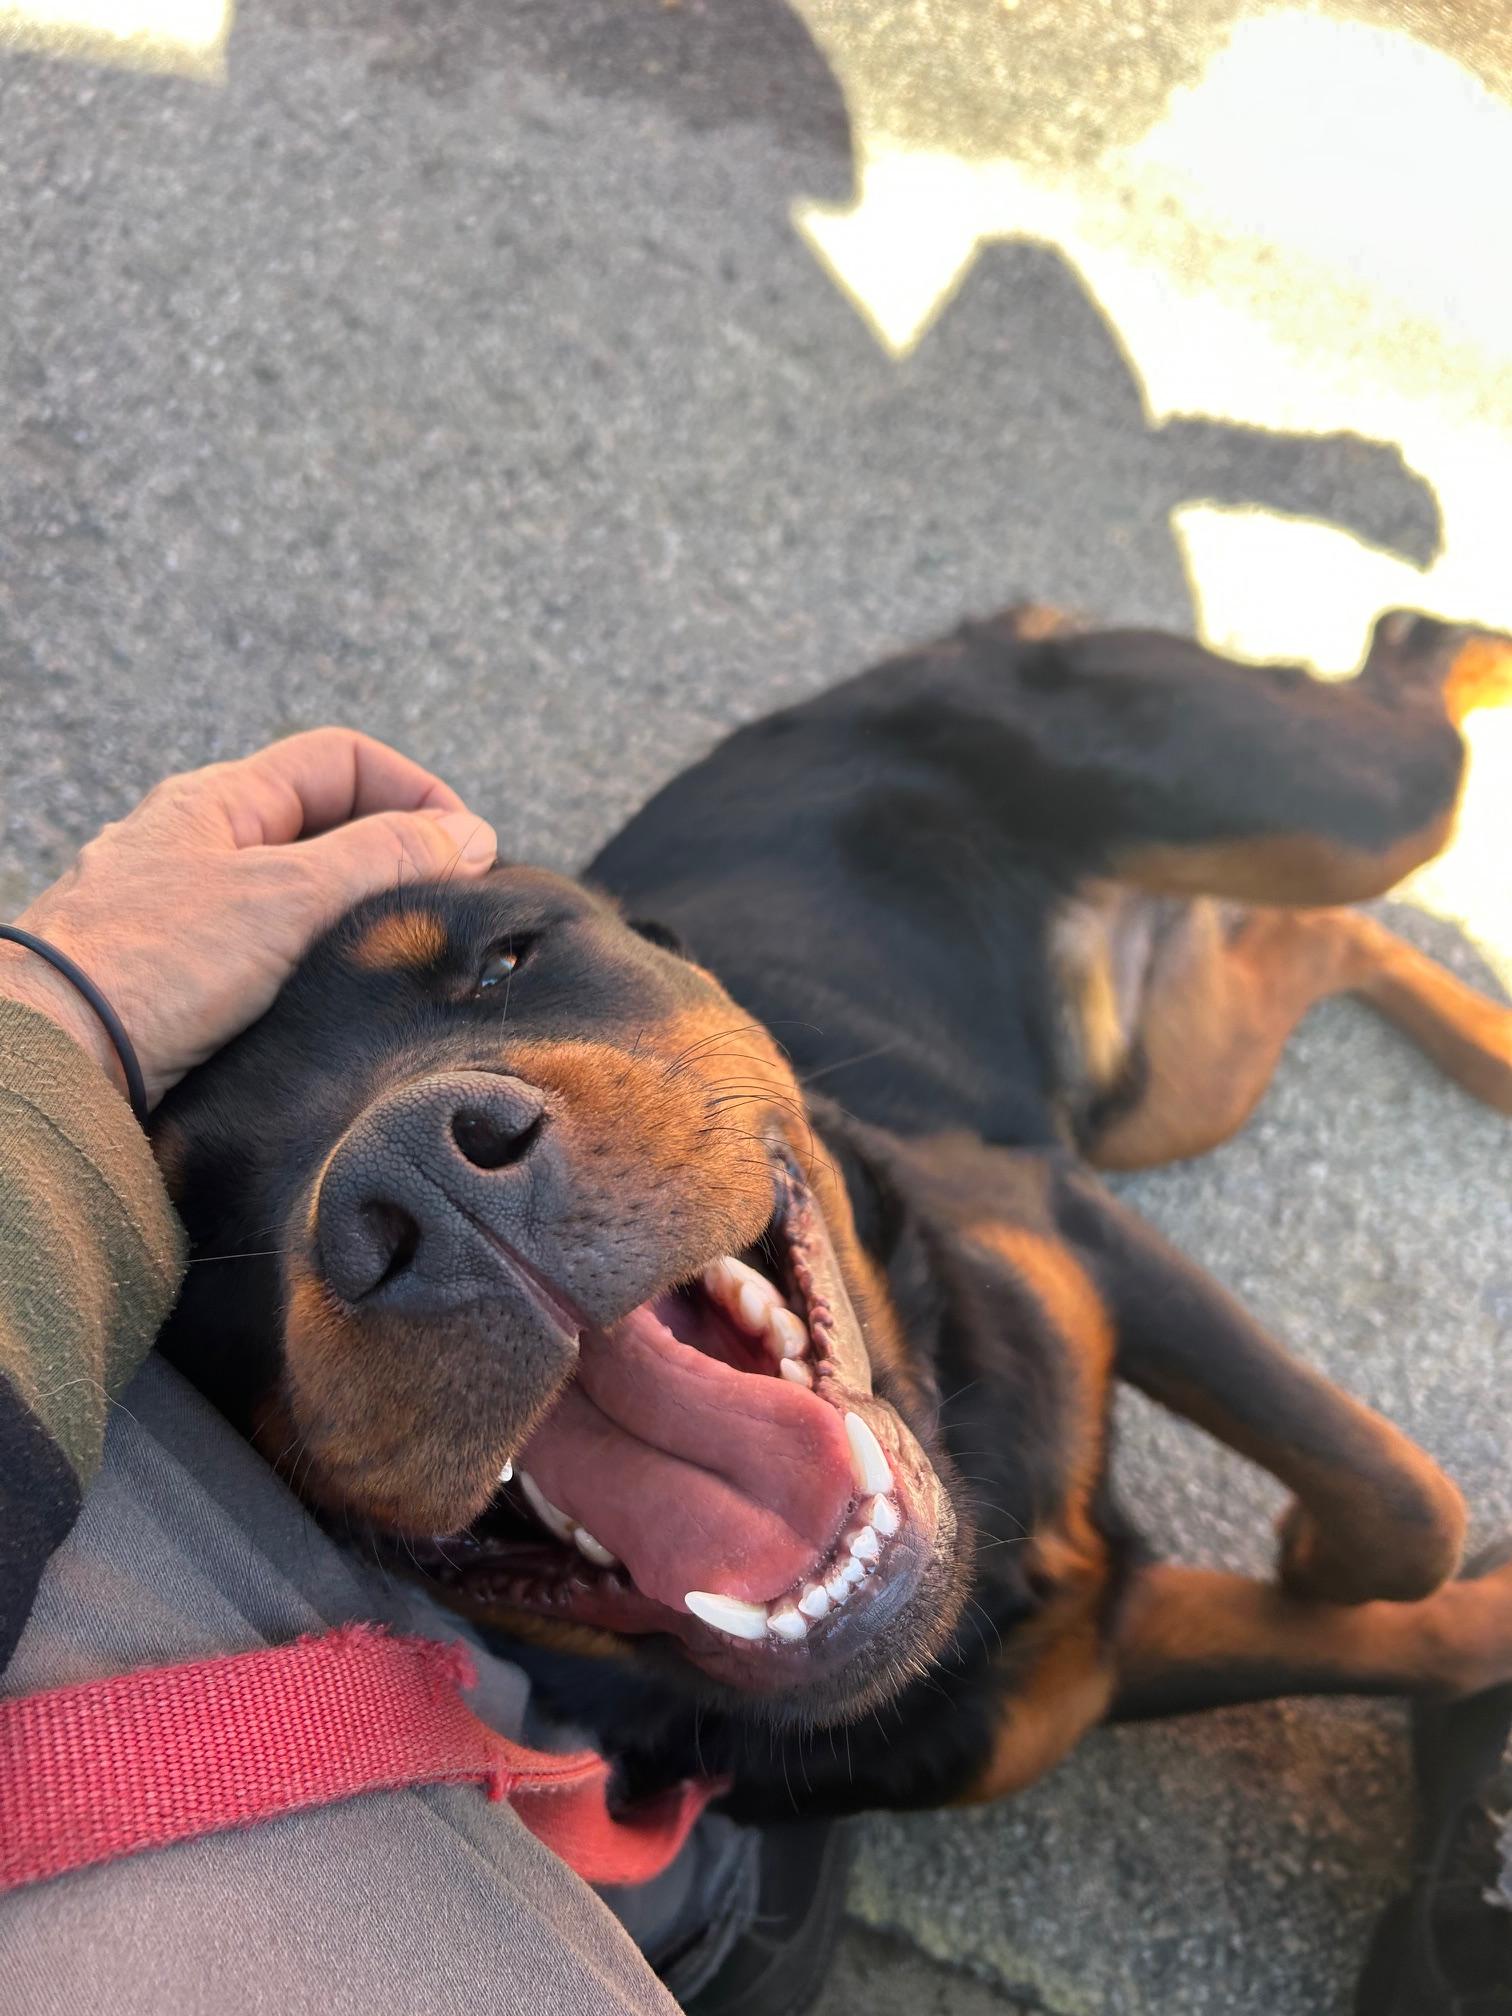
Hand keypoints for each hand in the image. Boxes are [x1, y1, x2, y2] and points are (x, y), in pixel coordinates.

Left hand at [0, 728, 497, 1109]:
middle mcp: (198, 844)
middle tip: (449, 906)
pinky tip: (339, 1000)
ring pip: (299, 893)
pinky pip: (270, 952)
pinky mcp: (180, 979)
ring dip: (359, 915)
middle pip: (324, 825)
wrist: (54, 1054)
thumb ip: (383, 857)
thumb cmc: (155, 962)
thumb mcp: (289, 893)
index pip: (341, 760)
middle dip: (396, 856)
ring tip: (404, 954)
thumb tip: (468, 836)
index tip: (467, 850)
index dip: (414, 790)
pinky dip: (317, 964)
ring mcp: (185, 912)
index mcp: (217, 799)